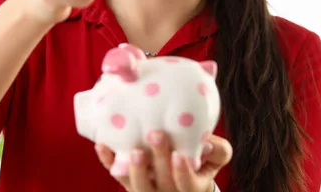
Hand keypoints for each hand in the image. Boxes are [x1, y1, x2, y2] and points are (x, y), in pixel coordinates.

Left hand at [95, 132, 231, 191]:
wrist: (182, 176)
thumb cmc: (202, 160)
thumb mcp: (217, 156)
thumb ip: (217, 150)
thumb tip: (206, 143)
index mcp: (191, 188)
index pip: (187, 186)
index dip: (182, 173)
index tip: (179, 155)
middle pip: (162, 184)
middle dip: (158, 160)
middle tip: (156, 135)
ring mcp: (147, 189)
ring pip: (138, 187)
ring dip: (135, 169)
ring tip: (134, 149)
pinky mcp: (130, 182)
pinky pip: (117, 175)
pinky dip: (108, 160)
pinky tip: (102, 145)